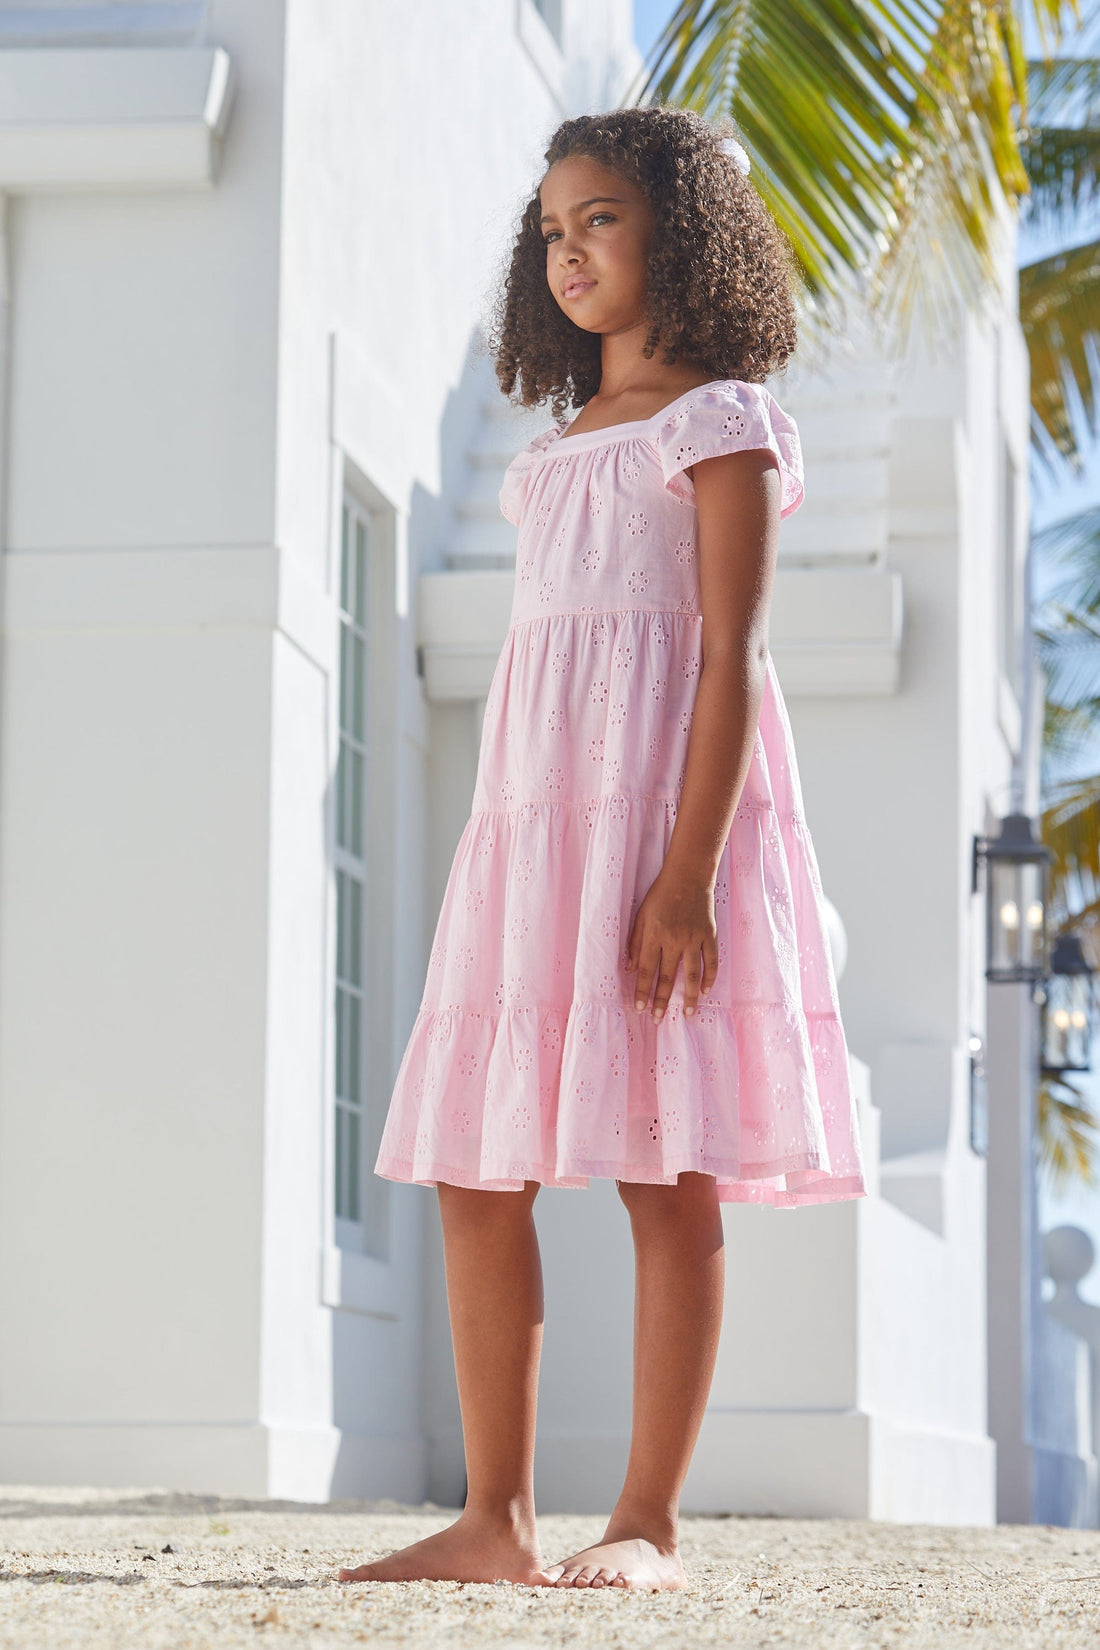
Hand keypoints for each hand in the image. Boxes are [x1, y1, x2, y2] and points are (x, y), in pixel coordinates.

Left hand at [625, 866, 718, 1020]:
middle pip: (667, 977)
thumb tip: (631, 969)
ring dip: (689, 998)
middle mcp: (674, 940)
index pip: (647, 970)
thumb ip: (636, 942)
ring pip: (691, 975)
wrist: (689, 875)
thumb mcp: (641, 915)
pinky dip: (709, 977)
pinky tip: (705, 991)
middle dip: (662, 1001)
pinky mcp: (710, 935)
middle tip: (658, 1020)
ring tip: (687, 1015)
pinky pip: (711, 961)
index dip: (643, 991)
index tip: (640, 1009)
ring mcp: (694, 938)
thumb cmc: (660, 894)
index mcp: (655, 934)